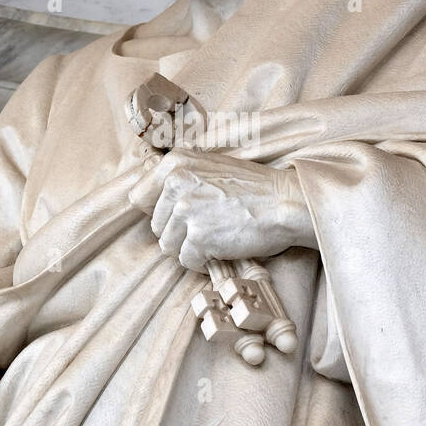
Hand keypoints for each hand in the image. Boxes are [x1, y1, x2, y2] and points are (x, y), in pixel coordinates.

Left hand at [128, 150, 315, 270]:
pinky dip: (204, 262)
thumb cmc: (254, 188)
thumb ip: (181, 178)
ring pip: (168, 246)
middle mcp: (175, 182)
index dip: (160, 212)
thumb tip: (153, 197)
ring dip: (191, 248)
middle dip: (179, 233)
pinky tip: (223, 248)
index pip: (139, 198)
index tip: (182, 216)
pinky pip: (187, 261)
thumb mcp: (210, 167)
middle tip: (210, 226)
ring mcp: (185, 210)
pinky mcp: (198, 236)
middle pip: (156, 226)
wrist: (286, 203)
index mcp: (174, 163)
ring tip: (217, 236)